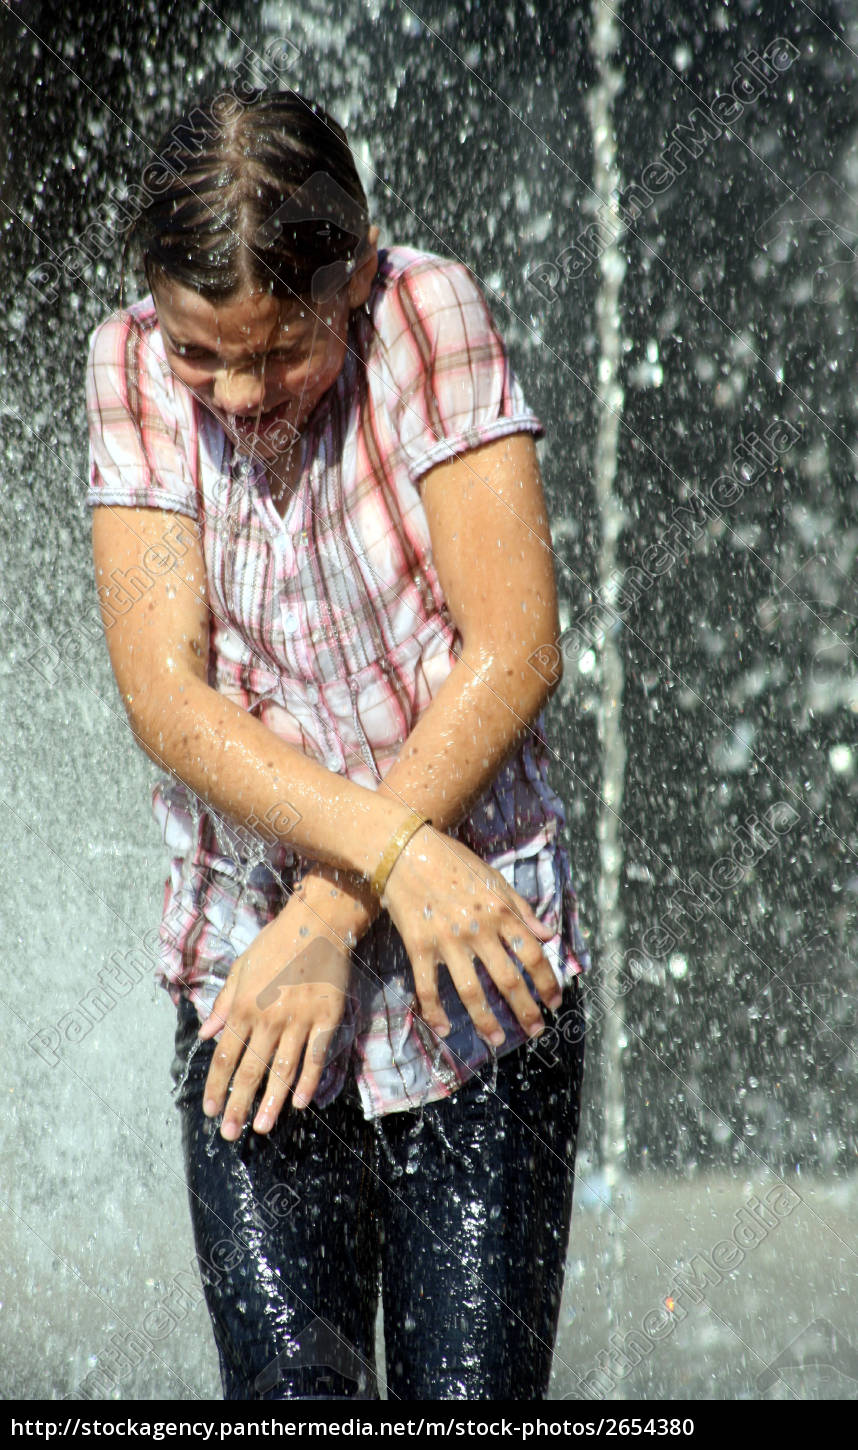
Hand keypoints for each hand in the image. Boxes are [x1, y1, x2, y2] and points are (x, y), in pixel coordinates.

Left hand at [196, 893, 354, 1139]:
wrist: (318, 922)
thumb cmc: (276, 943)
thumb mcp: (240, 967)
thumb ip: (223, 1003)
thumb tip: (204, 1034)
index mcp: (244, 1006)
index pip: (224, 1055)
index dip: (216, 1085)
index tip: (210, 1110)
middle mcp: (269, 1017)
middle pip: (250, 1069)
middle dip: (238, 1104)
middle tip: (230, 1133)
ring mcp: (299, 1019)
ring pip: (282, 1069)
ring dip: (271, 1102)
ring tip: (261, 1127)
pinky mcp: (327, 1018)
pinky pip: (315, 1056)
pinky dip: (307, 1081)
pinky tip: (298, 1103)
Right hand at [380, 825, 561, 1047]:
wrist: (404, 850)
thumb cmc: (452, 861)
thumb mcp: (494, 878)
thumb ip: (521, 907)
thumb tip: (548, 934)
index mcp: (500, 911)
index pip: (533, 954)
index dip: (547, 982)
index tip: (554, 1001)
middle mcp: (477, 929)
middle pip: (508, 979)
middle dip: (525, 1009)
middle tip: (536, 1030)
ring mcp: (447, 941)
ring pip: (471, 991)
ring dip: (487, 1021)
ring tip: (498, 1040)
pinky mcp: (418, 946)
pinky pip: (428, 987)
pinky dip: (435, 1012)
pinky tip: (443, 1029)